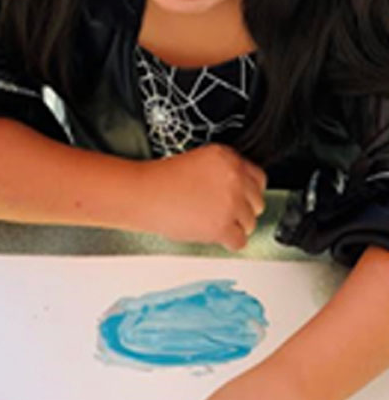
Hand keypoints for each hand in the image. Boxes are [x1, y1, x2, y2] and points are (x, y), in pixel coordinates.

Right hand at [133, 144, 265, 249]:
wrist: (140, 194)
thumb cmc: (157, 181)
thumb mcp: (196, 162)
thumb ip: (222, 173)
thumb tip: (236, 191)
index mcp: (227, 158)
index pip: (258, 178)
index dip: (247, 191)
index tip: (239, 198)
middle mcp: (234, 178)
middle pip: (257, 202)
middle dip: (241, 210)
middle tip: (223, 212)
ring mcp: (230, 203)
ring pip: (250, 223)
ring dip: (234, 225)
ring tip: (214, 223)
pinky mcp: (221, 226)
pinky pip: (240, 241)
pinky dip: (229, 242)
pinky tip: (218, 237)